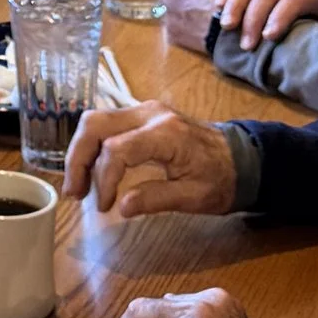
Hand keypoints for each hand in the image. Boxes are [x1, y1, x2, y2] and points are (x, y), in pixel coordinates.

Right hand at [66, 102, 235, 217]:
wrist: (243, 157)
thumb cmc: (222, 179)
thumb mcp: (195, 197)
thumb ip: (157, 199)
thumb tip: (122, 207)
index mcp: (165, 134)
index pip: (116, 150)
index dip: (103, 180)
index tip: (104, 206)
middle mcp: (149, 114)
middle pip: (95, 125)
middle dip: (77, 159)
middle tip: (74, 192)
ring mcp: (144, 110)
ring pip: (96, 120)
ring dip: (81, 151)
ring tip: (79, 184)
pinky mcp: (143, 115)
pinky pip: (107, 124)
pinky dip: (92, 145)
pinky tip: (92, 171)